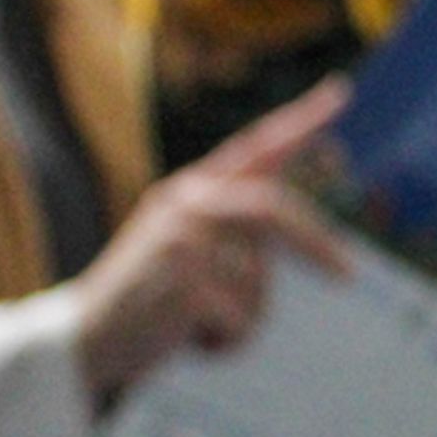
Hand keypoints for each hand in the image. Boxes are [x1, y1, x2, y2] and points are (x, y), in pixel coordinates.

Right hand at [71, 77, 350, 396]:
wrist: (87, 339)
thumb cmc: (152, 298)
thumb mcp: (194, 248)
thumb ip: (242, 228)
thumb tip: (308, 224)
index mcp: (192, 189)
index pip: (255, 147)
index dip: (300, 121)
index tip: (341, 93)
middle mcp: (186, 203)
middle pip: (274, 211)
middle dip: (317, 245)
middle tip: (349, 275)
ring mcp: (182, 240)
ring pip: (258, 281)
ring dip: (246, 316)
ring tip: (198, 321)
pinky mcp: (184, 283)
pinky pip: (242, 320)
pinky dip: (227, 343)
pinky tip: (187, 339)